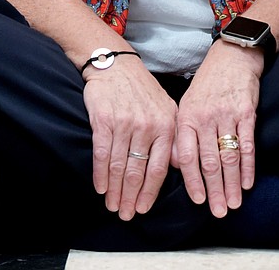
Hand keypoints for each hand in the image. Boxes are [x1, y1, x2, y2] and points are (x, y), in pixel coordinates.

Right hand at [83, 54, 178, 220]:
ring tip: (112, 205)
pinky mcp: (103, 120)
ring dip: (115, 190)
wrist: (116, 65)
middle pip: (138, 171)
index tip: (143, 208)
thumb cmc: (141, 89)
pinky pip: (102, 154)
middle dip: (131, 197)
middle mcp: (147, 126)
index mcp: (166, 126)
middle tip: (125, 215)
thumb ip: (174, 137)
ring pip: (120, 166)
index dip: (150, 192)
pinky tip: (100, 187)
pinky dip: (100, 174)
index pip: (160, 168)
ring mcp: (125, 123)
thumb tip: (178, 165)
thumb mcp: (167, 108)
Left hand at [173, 40, 261, 217]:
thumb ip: (183, 135)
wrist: (231, 58)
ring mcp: (226, 115)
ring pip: (228, 157)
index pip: (187, 157)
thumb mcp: (187, 105)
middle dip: (214, 190)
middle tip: (219, 212)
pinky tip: (248, 182)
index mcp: (186, 118)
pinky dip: (248, 166)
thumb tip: (178, 165)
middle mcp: (204, 117)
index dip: (193, 182)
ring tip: (234, 203)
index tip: (199, 201)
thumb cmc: (207, 85)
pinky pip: (247, 145)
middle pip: (209, 162)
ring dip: (232, 184)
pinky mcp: (246, 113)